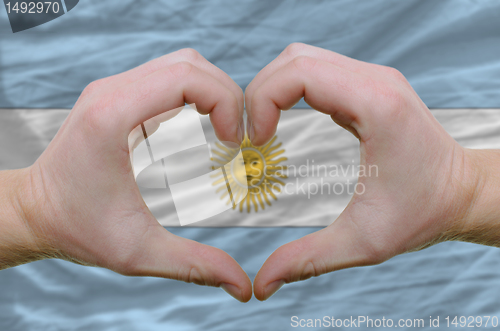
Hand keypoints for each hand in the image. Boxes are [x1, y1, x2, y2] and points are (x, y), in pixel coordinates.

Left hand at [6, 49, 251, 301]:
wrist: (34, 212)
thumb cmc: (77, 229)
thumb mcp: (138, 252)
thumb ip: (194, 266)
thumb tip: (242, 285)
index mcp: (113, 116)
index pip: (186, 77)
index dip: (225, 102)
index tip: (235, 142)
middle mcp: (111, 92)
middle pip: (189, 64)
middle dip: (226, 94)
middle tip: (238, 137)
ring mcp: (112, 89)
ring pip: (180, 64)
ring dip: (212, 90)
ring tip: (226, 129)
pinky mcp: (117, 96)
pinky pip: (167, 76)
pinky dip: (195, 92)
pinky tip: (204, 123)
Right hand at [245, 43, 488, 299]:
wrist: (462, 193)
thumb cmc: (423, 213)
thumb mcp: (363, 242)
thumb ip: (307, 260)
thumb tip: (262, 285)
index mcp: (376, 106)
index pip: (300, 73)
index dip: (262, 100)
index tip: (255, 142)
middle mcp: (375, 81)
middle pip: (295, 59)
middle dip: (259, 92)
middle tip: (249, 136)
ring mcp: (373, 78)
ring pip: (303, 59)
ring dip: (272, 88)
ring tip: (261, 128)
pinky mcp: (369, 85)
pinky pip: (317, 70)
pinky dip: (290, 89)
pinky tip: (283, 120)